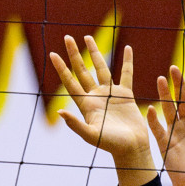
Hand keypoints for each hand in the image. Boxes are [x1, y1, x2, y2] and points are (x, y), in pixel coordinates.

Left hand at [51, 37, 153, 184]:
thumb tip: (59, 112)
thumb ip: (75, 124)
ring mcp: (110, 94)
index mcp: (86, 105)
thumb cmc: (111, 145)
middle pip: (82, 70)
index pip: (70, 82)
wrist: (132, 148)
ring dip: (95, 52)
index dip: (61, 68)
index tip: (53, 54)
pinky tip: (127, 48)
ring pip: (101, 68)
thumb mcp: (91, 135)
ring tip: (88, 37)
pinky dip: (127, 61)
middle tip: (67, 38)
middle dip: (74, 54)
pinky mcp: (125, 95)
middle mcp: (96, 96)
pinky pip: (126, 74)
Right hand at [147, 64, 184, 185]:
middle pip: (183, 99)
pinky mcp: (166, 144)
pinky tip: (150, 109)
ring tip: (161, 79)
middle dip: (179, 84)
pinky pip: (158, 129)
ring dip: (165, 95)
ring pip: (169, 109)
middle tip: (174, 68)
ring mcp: (176, 132)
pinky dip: (154, 120)